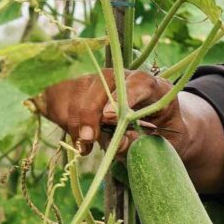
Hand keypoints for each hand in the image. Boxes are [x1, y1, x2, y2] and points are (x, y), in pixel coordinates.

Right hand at [33, 69, 184, 157]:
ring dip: (76, 122)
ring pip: (78, 92)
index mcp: (155, 88)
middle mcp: (125, 77)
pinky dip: (63, 119)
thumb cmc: (162, 135)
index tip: (110, 117)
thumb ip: (141, 145)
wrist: (157, 127)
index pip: (140, 83)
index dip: (124, 97)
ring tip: (85, 146)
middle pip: (100, 84)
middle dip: (90, 113)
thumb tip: (117, 145)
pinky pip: (60, 98)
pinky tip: (77, 136)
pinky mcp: (81, 87)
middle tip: (88, 140)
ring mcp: (100, 79)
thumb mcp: (162, 144)